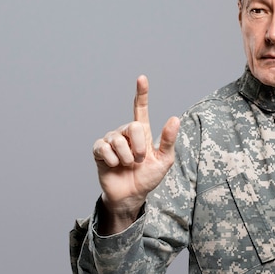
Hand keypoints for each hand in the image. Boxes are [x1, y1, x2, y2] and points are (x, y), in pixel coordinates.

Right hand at [92, 75, 179, 233]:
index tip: (142, 78)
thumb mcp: (164, 160)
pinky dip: (113, 160)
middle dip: (139, 146)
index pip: (140, 108)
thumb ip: (168, 140)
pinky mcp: (99, 151)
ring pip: (118, 140)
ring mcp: (111, 140)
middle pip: (132, 126)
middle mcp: (125, 132)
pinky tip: (114, 165)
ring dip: (126, 157)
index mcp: (141, 132)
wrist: (131, 195)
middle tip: (139, 160)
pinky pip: (104, 149)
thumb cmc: (148, 177)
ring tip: (127, 165)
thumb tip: (175, 119)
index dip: (141, 93)